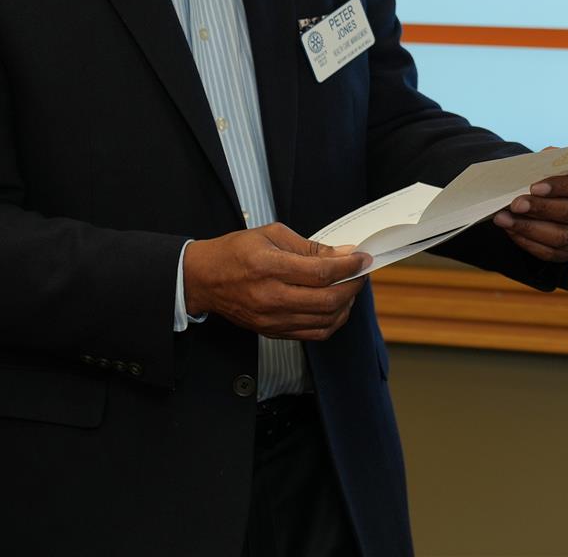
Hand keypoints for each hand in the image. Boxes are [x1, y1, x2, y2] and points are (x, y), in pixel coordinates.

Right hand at [182, 222, 369, 340]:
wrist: (203, 279)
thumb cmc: (236, 252)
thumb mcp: (272, 234)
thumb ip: (310, 247)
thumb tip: (343, 253)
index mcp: (270, 267)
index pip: (322, 272)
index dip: (350, 266)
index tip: (364, 259)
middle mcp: (271, 297)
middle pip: (327, 300)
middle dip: (353, 285)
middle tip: (361, 273)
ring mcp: (271, 319)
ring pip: (324, 320)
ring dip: (346, 304)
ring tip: (349, 288)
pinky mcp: (271, 331)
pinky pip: (312, 334)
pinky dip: (331, 321)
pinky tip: (336, 306)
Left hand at [493, 160, 567, 261]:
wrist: (566, 194)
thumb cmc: (562, 174)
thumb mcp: (561, 162)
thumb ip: (549, 164)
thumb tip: (527, 172)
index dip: (560, 186)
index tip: (534, 187)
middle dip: (540, 208)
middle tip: (515, 204)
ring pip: (561, 236)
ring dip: (529, 228)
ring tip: (504, 219)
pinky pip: (551, 252)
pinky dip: (528, 242)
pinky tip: (511, 230)